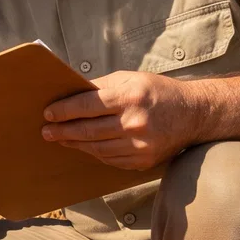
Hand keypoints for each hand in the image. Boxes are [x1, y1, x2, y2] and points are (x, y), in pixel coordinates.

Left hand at [42, 71, 202, 170]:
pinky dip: (94, 152)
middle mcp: (134, 123)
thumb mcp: (131, 79)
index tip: (48, 113)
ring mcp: (139, 145)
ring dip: (75, 143)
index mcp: (130, 97)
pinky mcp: (142, 160)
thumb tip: (71, 92)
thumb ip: (102, 86)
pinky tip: (83, 146)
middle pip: (88, 130)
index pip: (87, 105)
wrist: (193, 114)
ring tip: (61, 138)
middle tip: (46, 131)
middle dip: (62, 131)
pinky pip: (110, 159)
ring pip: (96, 148)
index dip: (64, 110)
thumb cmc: (158, 92)